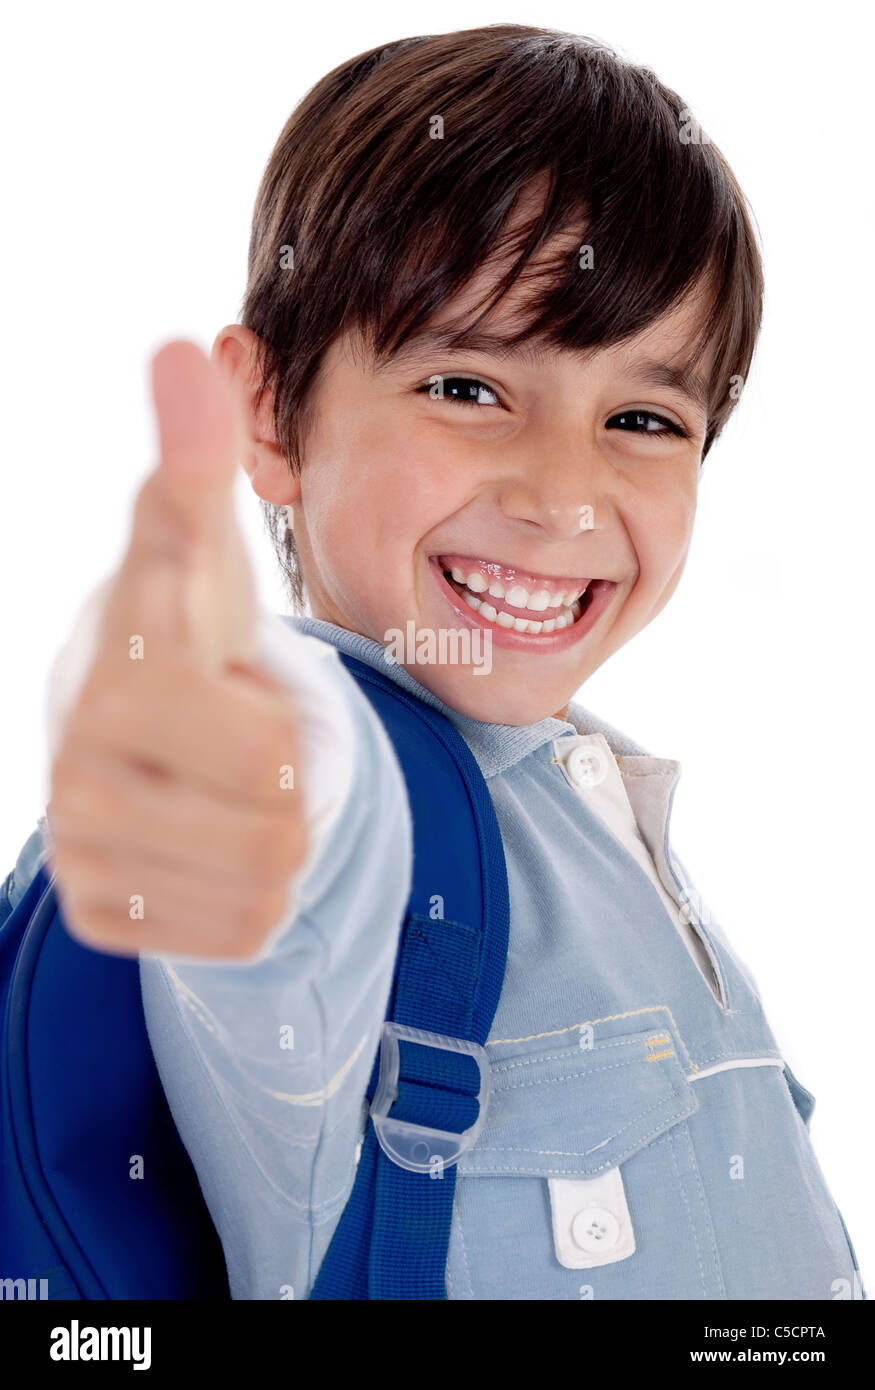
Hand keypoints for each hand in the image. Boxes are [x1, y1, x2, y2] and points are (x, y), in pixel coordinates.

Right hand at [47, 341, 307, 957]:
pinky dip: (251, 892)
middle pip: (282, 824)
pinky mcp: (103, 915)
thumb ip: (196, 457)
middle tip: (241, 742)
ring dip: (273, 834)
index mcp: (119, 677)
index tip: (223, 684)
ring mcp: (85, 851)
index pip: (260, 741)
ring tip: (224, 784)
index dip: (275, 717)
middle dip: (288, 780)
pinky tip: (208, 838)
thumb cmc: (184, 634)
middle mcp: (81, 771)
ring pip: (267, 884)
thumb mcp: (199, 548)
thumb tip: (184, 346)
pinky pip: (243, 931)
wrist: (139, 731)